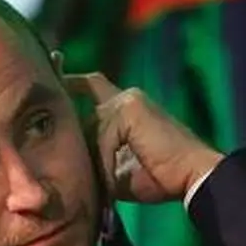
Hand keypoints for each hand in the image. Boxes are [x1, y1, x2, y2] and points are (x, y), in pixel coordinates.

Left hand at [62, 71, 223, 204]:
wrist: (192, 176)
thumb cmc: (160, 177)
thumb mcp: (117, 168)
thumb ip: (95, 157)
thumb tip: (68, 164)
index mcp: (125, 108)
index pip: (91, 85)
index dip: (70, 79)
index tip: (53, 62)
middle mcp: (126, 98)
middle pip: (84, 96)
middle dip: (64, 99)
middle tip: (61, 102)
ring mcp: (128, 101)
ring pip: (91, 128)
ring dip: (93, 159)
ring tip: (102, 183)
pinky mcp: (130, 110)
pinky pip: (103, 139)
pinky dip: (105, 164)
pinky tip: (111, 182)